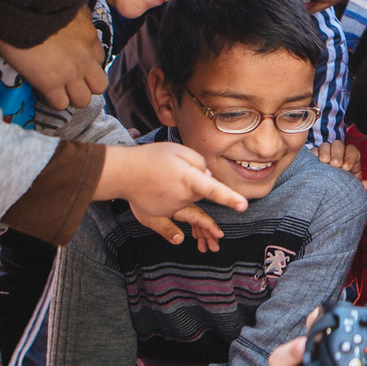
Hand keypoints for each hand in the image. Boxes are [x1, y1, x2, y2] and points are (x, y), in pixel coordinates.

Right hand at [0, 7, 106, 109]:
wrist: (23, 3)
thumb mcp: (70, 3)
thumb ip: (76, 12)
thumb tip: (76, 10)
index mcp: (89, 36)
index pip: (99, 59)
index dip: (87, 65)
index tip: (73, 63)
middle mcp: (85, 56)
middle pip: (99, 86)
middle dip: (86, 86)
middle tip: (69, 82)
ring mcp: (70, 71)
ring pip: (83, 100)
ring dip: (71, 97)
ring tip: (55, 90)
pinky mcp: (50, 81)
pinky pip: (60, 104)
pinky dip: (52, 100)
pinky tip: (41, 91)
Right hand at [98, 143, 246, 248]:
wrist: (124, 173)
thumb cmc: (152, 158)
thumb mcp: (180, 150)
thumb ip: (199, 163)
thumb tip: (208, 178)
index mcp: (187, 179)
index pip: (213, 189)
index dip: (229, 197)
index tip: (243, 205)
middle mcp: (182, 196)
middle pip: (202, 191)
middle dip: (196, 181)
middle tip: (176, 169)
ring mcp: (173, 208)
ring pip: (190, 199)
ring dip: (184, 189)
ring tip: (165, 177)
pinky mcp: (164, 215)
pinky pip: (179, 207)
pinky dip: (174, 197)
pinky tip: (162, 188)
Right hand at [316, 140, 366, 188]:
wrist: (331, 195)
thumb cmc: (345, 188)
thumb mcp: (354, 189)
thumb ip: (362, 187)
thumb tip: (366, 185)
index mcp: (351, 158)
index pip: (352, 150)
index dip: (350, 157)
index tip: (347, 167)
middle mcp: (339, 153)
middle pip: (338, 145)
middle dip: (337, 154)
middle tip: (335, 164)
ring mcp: (326, 153)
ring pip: (326, 145)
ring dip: (325, 152)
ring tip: (324, 162)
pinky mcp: (315, 157)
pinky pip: (314, 150)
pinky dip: (314, 154)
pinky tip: (315, 161)